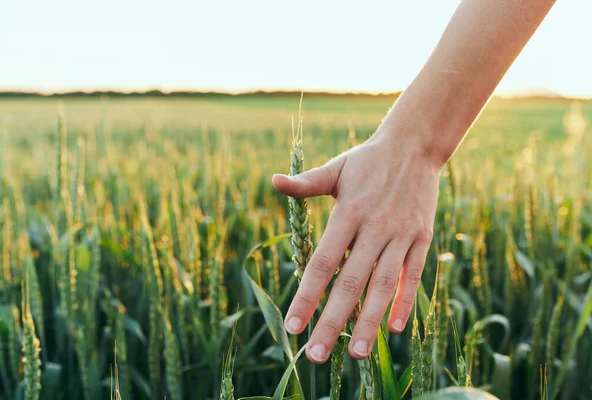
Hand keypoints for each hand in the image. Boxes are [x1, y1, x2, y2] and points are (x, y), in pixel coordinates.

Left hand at [272, 119, 441, 362]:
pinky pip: (414, 274)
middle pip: (351, 282)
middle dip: (333, 321)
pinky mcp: (422, 237)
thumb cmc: (368, 161)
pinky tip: (395, 328)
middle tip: (316, 355)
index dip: (307, 296)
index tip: (293, 327)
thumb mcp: (336, 168)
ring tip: (355, 353)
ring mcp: (402, 234)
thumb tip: (274, 181)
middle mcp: (375, 227)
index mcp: (349, 213)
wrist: (415, 145)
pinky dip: (406, 301)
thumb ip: (306, 183)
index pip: (323, 263)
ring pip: (384, 285)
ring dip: (370, 320)